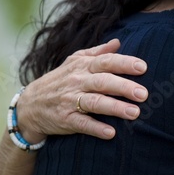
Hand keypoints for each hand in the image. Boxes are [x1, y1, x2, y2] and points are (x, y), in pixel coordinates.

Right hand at [16, 39, 147, 141]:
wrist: (29, 105)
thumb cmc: (60, 81)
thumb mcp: (75, 62)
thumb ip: (97, 53)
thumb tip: (118, 42)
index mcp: (82, 66)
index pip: (106, 62)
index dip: (124, 63)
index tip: (142, 67)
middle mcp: (77, 81)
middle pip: (103, 82)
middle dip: (124, 87)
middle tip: (143, 94)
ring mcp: (69, 100)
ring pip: (95, 103)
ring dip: (115, 107)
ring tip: (134, 113)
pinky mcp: (64, 119)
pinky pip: (81, 123)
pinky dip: (96, 128)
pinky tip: (111, 133)